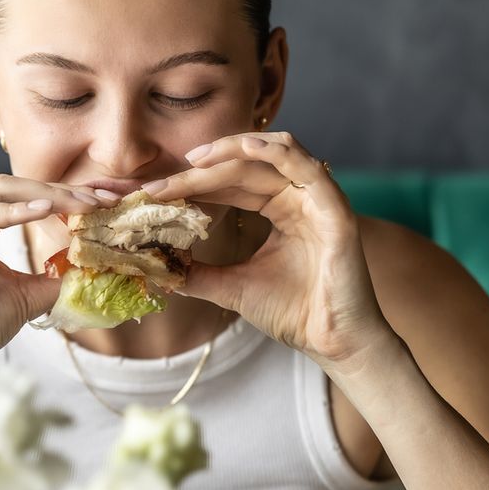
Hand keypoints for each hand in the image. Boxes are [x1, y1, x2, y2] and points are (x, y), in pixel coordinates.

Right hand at [0, 175, 114, 372]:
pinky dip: (10, 211)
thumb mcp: (24, 293)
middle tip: (102, 197)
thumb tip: (89, 260)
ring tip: (81, 204)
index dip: (63, 198)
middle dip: (60, 192)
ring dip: (43, 196)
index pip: (20, 197)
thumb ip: (51, 272)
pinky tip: (44, 211)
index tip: (106, 202)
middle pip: (11, 188)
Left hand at [144, 131, 396, 370]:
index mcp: (279, 208)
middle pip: (244, 167)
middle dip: (200, 172)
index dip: (192, 185)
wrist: (332, 343)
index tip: (153, 193)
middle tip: (160, 184)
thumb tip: (158, 266)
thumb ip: (197, 273)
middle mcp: (298, 197)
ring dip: (232, 150)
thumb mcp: (232, 287)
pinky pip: (305, 166)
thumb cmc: (293, 313)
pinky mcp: (334, 208)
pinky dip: (275, 151)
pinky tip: (243, 147)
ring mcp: (318, 199)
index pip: (229, 184)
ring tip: (194, 159)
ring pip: (272, 155)